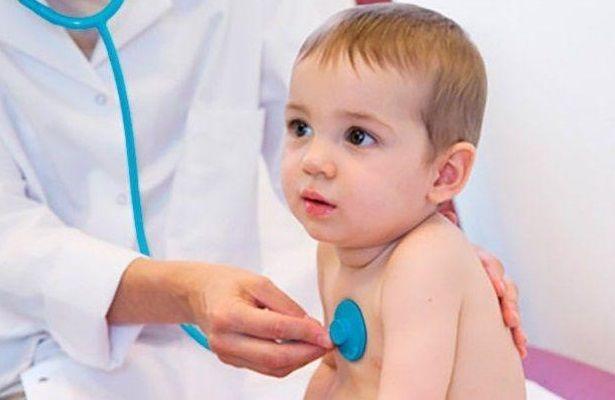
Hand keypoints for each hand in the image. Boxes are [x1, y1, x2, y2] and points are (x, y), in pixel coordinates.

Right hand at [182, 263, 332, 376]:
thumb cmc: (227, 283)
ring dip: (300, 360)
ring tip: (317, 345)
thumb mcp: (258, 282)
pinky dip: (288, 362)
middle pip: (274, 357)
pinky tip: (300, 349)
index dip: (305, 333)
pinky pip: (265, 368)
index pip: (275, 329)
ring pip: (272, 368)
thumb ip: (286, 305)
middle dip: (307, 353)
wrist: (198, 294)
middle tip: (328, 344)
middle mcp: (224, 340)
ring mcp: (226, 355)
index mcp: (228, 314)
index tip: (327, 334)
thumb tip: (312, 327)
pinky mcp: (232, 362)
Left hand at [438, 204, 527, 357]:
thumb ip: (442, 230)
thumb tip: (449, 216)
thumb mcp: (433, 242)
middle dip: (510, 303)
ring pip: (509, 304)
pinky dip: (515, 334)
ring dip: (516, 321)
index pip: (490, 263)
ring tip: (519, 339)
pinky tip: (520, 348)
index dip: (494, 275)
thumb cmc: (428, 254)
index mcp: (473, 257)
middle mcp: (485, 274)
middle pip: (505, 285)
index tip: (498, 290)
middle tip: (510, 319)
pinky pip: (506, 320)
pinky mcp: (490, 307)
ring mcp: (490, 291)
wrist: (427, 267)